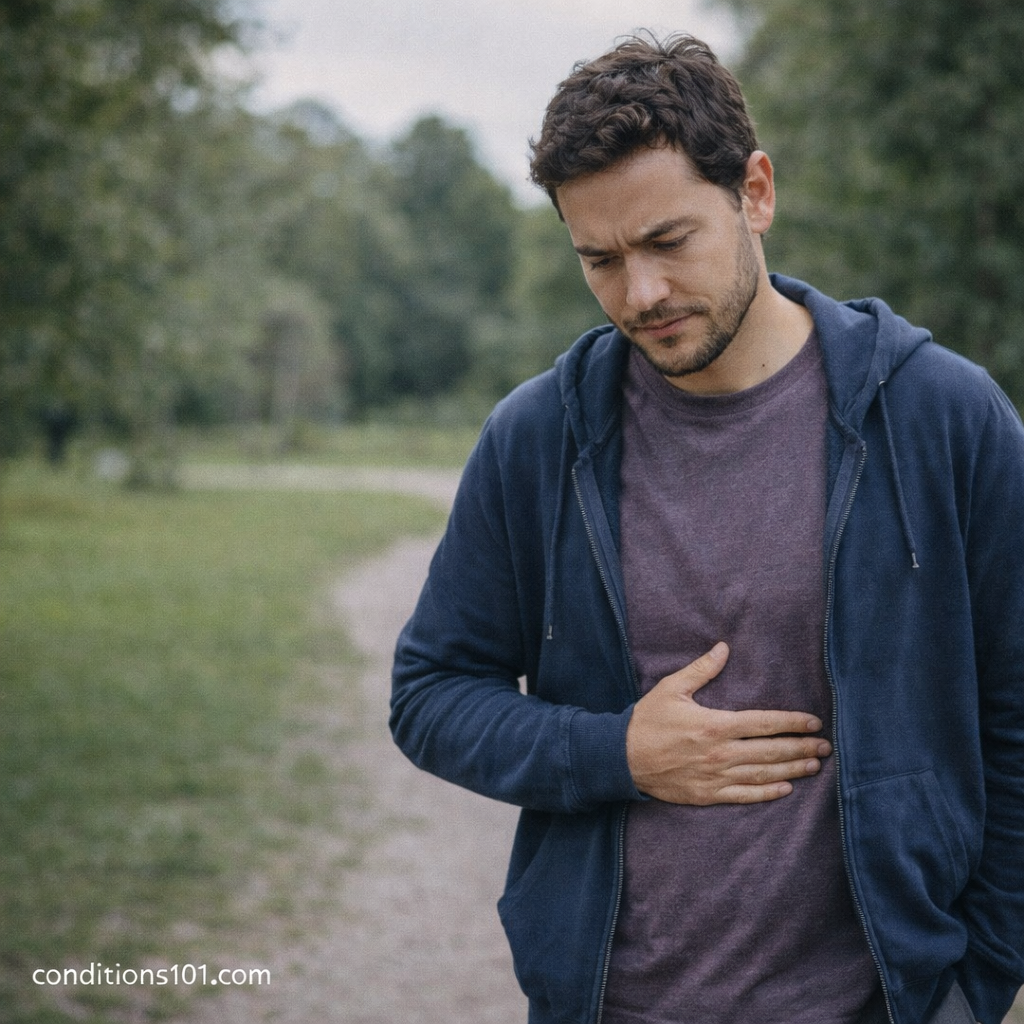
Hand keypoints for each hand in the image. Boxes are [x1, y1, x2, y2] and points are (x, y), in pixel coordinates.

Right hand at [625, 642, 831, 804]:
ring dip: (792, 769)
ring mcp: (715, 776)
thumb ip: (701, 669)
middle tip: (825, 747)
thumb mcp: (671, 688)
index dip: (792, 723)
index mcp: (714, 724)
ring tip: (814, 766)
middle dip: (801, 747)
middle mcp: (720, 753)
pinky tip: (785, 788)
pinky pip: (744, 795)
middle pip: (770, 751)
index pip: (764, 723)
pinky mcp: (707, 794)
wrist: (622, 758)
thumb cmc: (647, 720)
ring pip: (762, 773)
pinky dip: (766, 792)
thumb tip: (724, 648)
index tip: (813, 722)